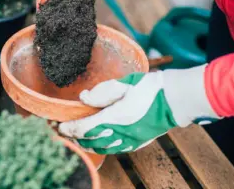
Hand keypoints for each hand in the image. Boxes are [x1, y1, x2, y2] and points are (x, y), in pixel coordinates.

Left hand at [58, 65, 220, 153]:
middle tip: (61, 131)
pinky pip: (112, 149)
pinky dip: (99, 147)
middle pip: (89, 141)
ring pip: (100, 148)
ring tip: (74, 137)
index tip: (58, 125)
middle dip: (73, 137)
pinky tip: (95, 141)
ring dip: (84, 143)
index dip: (69, 128)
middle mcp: (120, 133)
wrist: (175, 100)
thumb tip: (84, 98)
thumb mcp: (124, 84)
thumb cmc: (150, 88)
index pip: (84, 128)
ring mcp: (129, 140)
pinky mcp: (136, 143)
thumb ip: (102, 91)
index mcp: (115, 118)